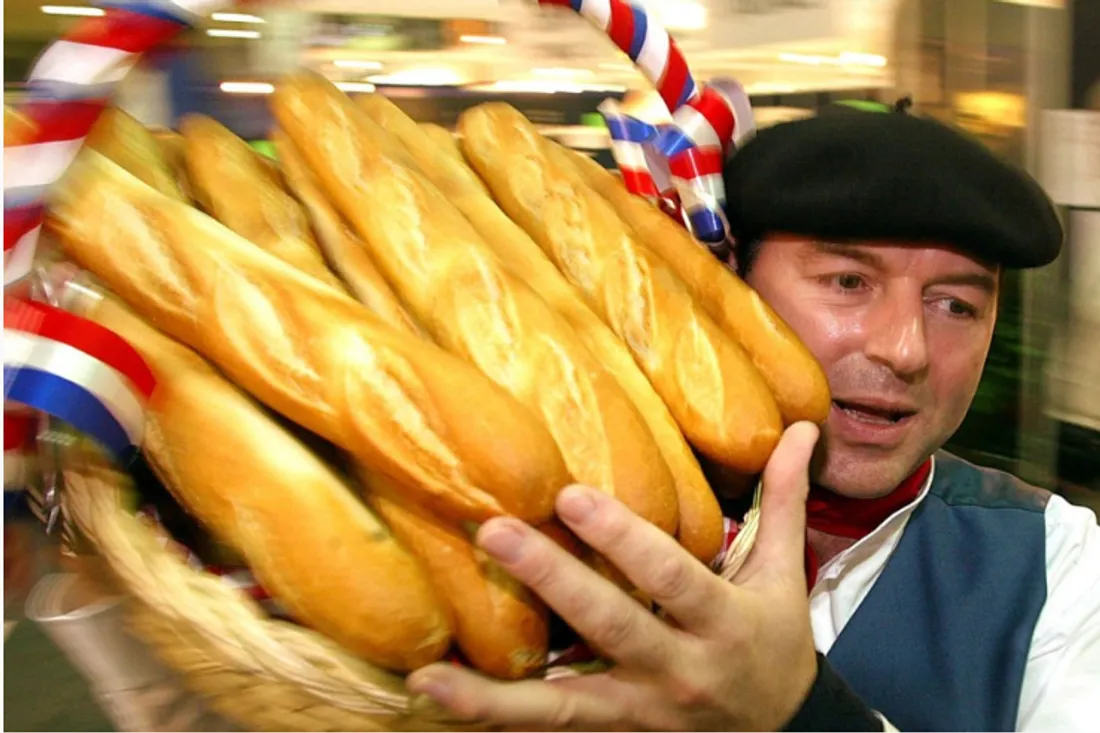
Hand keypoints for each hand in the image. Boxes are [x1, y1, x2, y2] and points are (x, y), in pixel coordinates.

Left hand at [407, 422, 821, 730]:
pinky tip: (438, 697)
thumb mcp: (786, 576)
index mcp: (724, 623)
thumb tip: (803, 428)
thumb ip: (785, 501)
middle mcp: (679, 672)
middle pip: (612, 626)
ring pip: (565, 708)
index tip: (571, 495)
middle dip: (552, 581)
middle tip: (494, 533)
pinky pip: (551, 729)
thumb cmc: (775, 644)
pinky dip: (496, 718)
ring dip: (495, 698)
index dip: (624, 540)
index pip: (672, 577)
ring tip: (429, 677)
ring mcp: (641, 713)